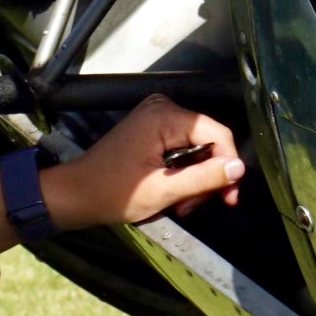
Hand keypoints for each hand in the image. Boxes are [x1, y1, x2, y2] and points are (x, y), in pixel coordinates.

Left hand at [51, 94, 243, 226]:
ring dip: (194, 181)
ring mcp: (156, 118)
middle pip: (208, 142)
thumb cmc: (113, 193)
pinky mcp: (152, 130)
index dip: (228, 166)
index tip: (228, 198)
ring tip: (179, 205)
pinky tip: (173, 195)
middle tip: (191, 206)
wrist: (76, 194)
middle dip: (206, 178)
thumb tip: (239, 168)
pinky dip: (182, 174)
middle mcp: (163, 108)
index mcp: (164, 116)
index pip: (217, 134)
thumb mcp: (164, 191)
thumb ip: (204, 178)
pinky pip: (182, 149)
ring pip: (197, 149)